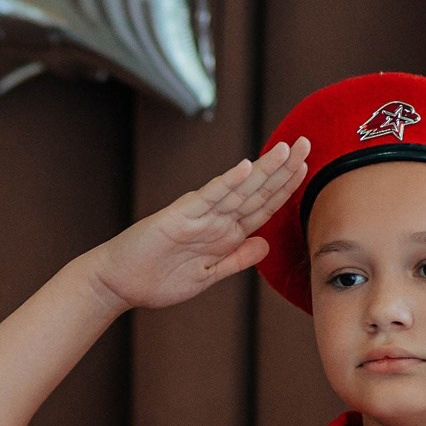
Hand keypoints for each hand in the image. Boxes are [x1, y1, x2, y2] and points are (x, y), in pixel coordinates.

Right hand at [83, 139, 310, 310]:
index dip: (286, 189)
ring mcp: (199, 216)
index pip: (263, 208)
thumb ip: (235, 261)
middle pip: (257, 192)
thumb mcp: (206, 277)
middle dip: (284, 169)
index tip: (307, 167)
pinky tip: (247, 167)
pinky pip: (208, 197)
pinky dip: (228, 183)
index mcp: (225, 235)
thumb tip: (265, 245)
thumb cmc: (156, 280)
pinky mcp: (179, 216)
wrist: (119, 283)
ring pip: (239, 190)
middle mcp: (216, 221)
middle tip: (307, 143)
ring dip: (264, 170)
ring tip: (287, 149)